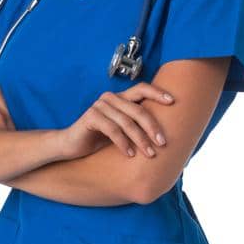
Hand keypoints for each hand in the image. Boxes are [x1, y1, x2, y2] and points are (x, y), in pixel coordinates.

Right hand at [57, 81, 175, 161]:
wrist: (71, 146)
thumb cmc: (98, 140)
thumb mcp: (121, 131)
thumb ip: (136, 126)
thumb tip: (164, 135)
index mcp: (120, 98)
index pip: (142, 88)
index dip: (157, 93)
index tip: (173, 102)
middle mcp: (110, 98)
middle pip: (138, 109)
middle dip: (152, 127)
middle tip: (163, 143)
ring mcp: (100, 106)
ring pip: (126, 122)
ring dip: (140, 139)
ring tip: (149, 154)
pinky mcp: (91, 117)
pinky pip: (112, 130)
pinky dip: (123, 143)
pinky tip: (129, 155)